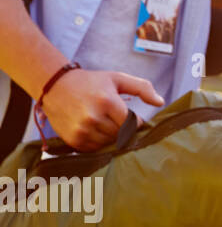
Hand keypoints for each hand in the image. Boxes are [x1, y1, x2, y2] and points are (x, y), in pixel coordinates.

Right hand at [41, 68, 163, 150]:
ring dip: (111, 136)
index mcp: (107, 102)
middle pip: (122, 134)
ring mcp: (82, 130)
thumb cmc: (91, 82)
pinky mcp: (73, 140)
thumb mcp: (117, 78)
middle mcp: (94, 117)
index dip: (136, 122)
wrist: (56, 86)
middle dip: (123, 128)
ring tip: (104, 122)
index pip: (133, 123)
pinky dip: (98, 141)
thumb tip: (161, 102)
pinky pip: (95, 148)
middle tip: (115, 118)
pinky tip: (94, 129)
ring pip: (109, 143)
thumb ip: (142, 88)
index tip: (132, 118)